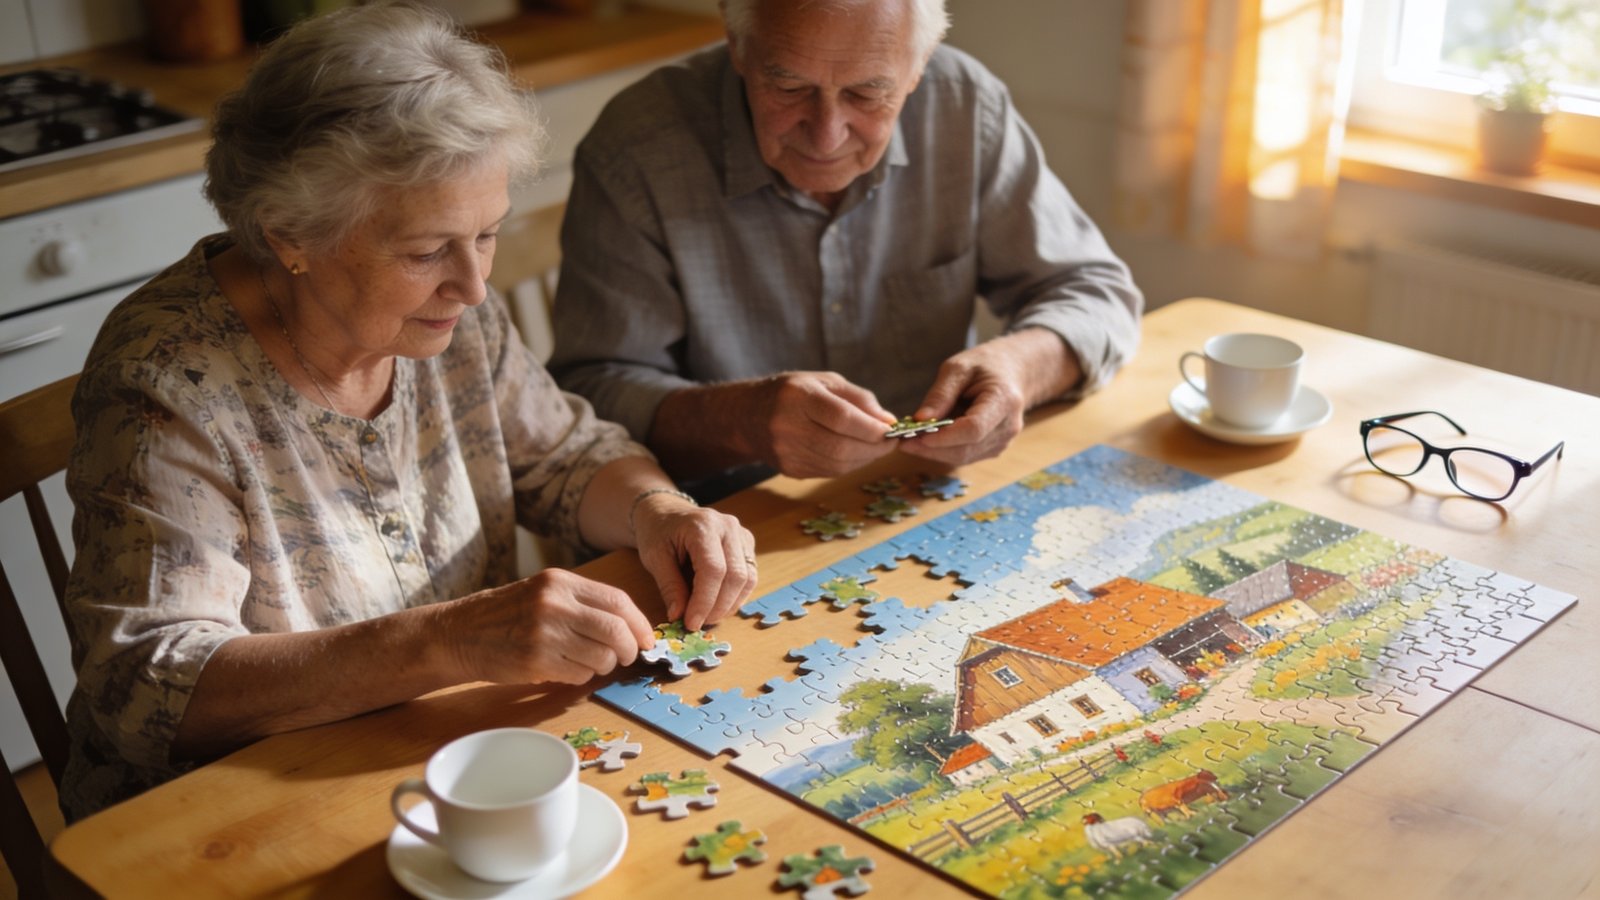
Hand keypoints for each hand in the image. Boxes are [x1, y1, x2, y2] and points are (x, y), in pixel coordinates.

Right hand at [444, 569, 654, 684]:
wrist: (459, 633)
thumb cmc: (506, 615)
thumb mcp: (543, 593)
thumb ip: (583, 603)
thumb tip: (631, 628)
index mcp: (560, 582)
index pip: (618, 601)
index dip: (639, 624)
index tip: (646, 638)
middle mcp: (554, 604)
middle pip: (616, 630)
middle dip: (630, 648)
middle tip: (627, 656)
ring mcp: (544, 633)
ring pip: (602, 656)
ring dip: (604, 665)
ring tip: (588, 662)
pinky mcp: (535, 661)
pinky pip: (579, 674)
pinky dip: (581, 676)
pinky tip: (565, 669)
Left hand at [632, 494, 757, 630]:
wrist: (668, 513)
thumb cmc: (659, 533)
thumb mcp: (654, 557)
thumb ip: (669, 586)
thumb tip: (679, 616)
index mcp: (703, 526)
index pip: (714, 570)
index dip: (705, 601)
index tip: (691, 623)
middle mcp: (728, 527)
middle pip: (736, 576)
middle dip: (719, 607)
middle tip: (699, 623)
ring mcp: (741, 534)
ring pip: (748, 579)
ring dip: (730, 604)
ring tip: (707, 616)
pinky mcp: (747, 544)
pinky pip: (750, 576)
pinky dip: (735, 596)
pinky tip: (717, 603)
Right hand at [751, 371, 898, 477]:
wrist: (748, 416)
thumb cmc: (793, 393)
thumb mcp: (825, 382)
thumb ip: (859, 399)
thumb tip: (889, 422)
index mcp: (798, 397)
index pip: (841, 418)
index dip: (871, 428)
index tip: (892, 429)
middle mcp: (788, 426)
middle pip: (841, 447)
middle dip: (873, 448)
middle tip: (890, 442)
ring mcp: (786, 452)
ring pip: (837, 465)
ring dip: (865, 459)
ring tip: (876, 447)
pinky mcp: (790, 469)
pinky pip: (829, 472)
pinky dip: (850, 465)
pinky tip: (856, 454)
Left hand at [900, 332, 1074, 466]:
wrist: (1013, 372)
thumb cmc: (985, 365)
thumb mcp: (959, 367)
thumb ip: (940, 394)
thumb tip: (920, 419)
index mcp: (1003, 400)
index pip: (974, 429)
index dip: (944, 437)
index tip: (916, 435)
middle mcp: (1008, 426)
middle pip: (966, 449)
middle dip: (932, 448)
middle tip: (902, 441)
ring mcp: (1003, 441)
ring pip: (964, 457)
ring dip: (935, 452)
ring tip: (910, 440)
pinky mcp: (994, 448)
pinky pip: (966, 455)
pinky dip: (944, 451)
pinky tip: (928, 440)